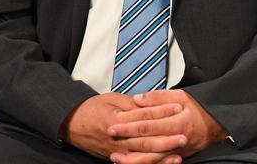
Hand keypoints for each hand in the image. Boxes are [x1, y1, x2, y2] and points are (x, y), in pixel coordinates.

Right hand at [61, 93, 186, 162]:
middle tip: (184, 135)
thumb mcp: (112, 99)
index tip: (177, 107)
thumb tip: (150, 103)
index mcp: (116, 120)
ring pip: (142, 156)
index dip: (162, 111)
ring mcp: (117, 151)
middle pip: (145, 140)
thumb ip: (132, 104)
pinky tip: (164, 162)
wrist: (73, 124)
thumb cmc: (92, 109)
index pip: (144, 116)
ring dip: (161, 155)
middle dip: (166, 138)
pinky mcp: (116, 158)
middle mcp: (117, 138)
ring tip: (178, 152)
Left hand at [108, 90, 227, 163]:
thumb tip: (138, 99)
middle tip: (110, 137)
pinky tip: (131, 163)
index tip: (114, 123)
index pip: (147, 123)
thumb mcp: (181, 96)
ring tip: (115, 157)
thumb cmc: (198, 108)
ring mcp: (175, 151)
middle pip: (146, 141)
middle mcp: (175, 139)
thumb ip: (158, 97)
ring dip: (132, 159)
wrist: (216, 124)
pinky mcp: (175, 157)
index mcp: (176, 121)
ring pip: (151, 159)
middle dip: (126, 139)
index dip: (129, 123)